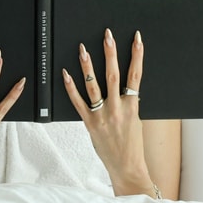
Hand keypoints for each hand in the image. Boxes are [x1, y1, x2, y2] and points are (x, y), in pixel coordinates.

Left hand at [62, 28, 155, 196]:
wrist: (127, 167)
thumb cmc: (132, 145)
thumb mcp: (136, 120)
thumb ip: (129, 102)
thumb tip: (126, 87)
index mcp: (132, 106)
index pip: (135, 74)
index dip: (137, 55)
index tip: (136, 38)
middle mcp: (118, 108)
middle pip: (113, 75)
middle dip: (110, 53)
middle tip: (106, 35)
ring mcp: (102, 115)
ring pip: (94, 86)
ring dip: (88, 66)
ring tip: (83, 49)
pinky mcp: (89, 123)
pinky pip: (78, 102)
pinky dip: (71, 87)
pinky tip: (66, 74)